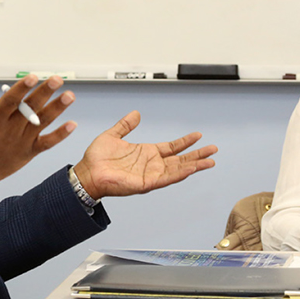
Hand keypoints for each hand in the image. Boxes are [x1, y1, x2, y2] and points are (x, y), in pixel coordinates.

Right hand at [0, 68, 76, 209]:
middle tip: (57, 79)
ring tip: (69, 96)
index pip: (10, 100)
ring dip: (57, 109)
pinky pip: (47, 143)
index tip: (33, 76)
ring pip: (41, 123)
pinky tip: (72, 124)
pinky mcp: (28, 153)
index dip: (22, 88)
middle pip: (30, 109)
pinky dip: (60, 135)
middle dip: (45, 93)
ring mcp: (20, 143)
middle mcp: (9, 131)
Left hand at [71, 111, 216, 199]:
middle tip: (213, 150)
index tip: (198, 136)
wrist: (86, 173)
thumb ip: (125, 125)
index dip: (185, 142)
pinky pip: (166, 179)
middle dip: (197, 155)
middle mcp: (150, 165)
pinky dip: (179, 174)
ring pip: (177, 170)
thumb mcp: (112, 135)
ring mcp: (149, 175)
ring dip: (194, 165)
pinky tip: (191, 169)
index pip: (171, 147)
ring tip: (209, 161)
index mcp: (145, 153)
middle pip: (180, 159)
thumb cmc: (96, 159)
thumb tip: (135, 114)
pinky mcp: (145, 183)